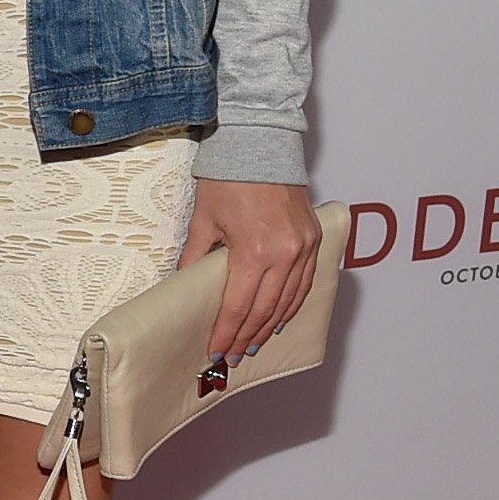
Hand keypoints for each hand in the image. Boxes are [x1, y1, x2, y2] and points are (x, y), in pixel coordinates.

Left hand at [177, 180, 321, 365]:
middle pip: (265, 310)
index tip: (217, 350)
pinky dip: (293, 303)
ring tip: (253, 342)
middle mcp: (285, 253)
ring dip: (270, 325)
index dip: (227, 332)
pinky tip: (279, 316)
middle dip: (247, 336)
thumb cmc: (229, 178)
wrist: (260, 143)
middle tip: (232, 355)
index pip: (239, 306)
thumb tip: (185, 286)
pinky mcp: (313, 238)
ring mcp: (304, 246)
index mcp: (254, 251)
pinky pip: (306, 281)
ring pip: (290, 300)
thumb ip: (195, 257)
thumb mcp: (203, 220)